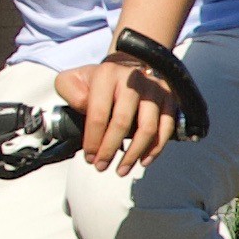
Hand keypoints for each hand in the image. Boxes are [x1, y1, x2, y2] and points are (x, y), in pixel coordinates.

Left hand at [52, 52, 176, 174]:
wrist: (124, 69)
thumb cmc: (97, 82)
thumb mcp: (71, 81)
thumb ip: (70, 92)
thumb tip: (85, 107)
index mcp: (107, 75)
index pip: (99, 113)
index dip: (93, 140)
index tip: (89, 157)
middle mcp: (133, 79)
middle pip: (123, 122)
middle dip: (110, 150)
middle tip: (101, 166)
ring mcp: (153, 88)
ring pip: (148, 128)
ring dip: (134, 154)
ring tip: (121, 169)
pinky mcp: (168, 98)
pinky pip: (166, 127)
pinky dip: (156, 148)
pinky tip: (143, 161)